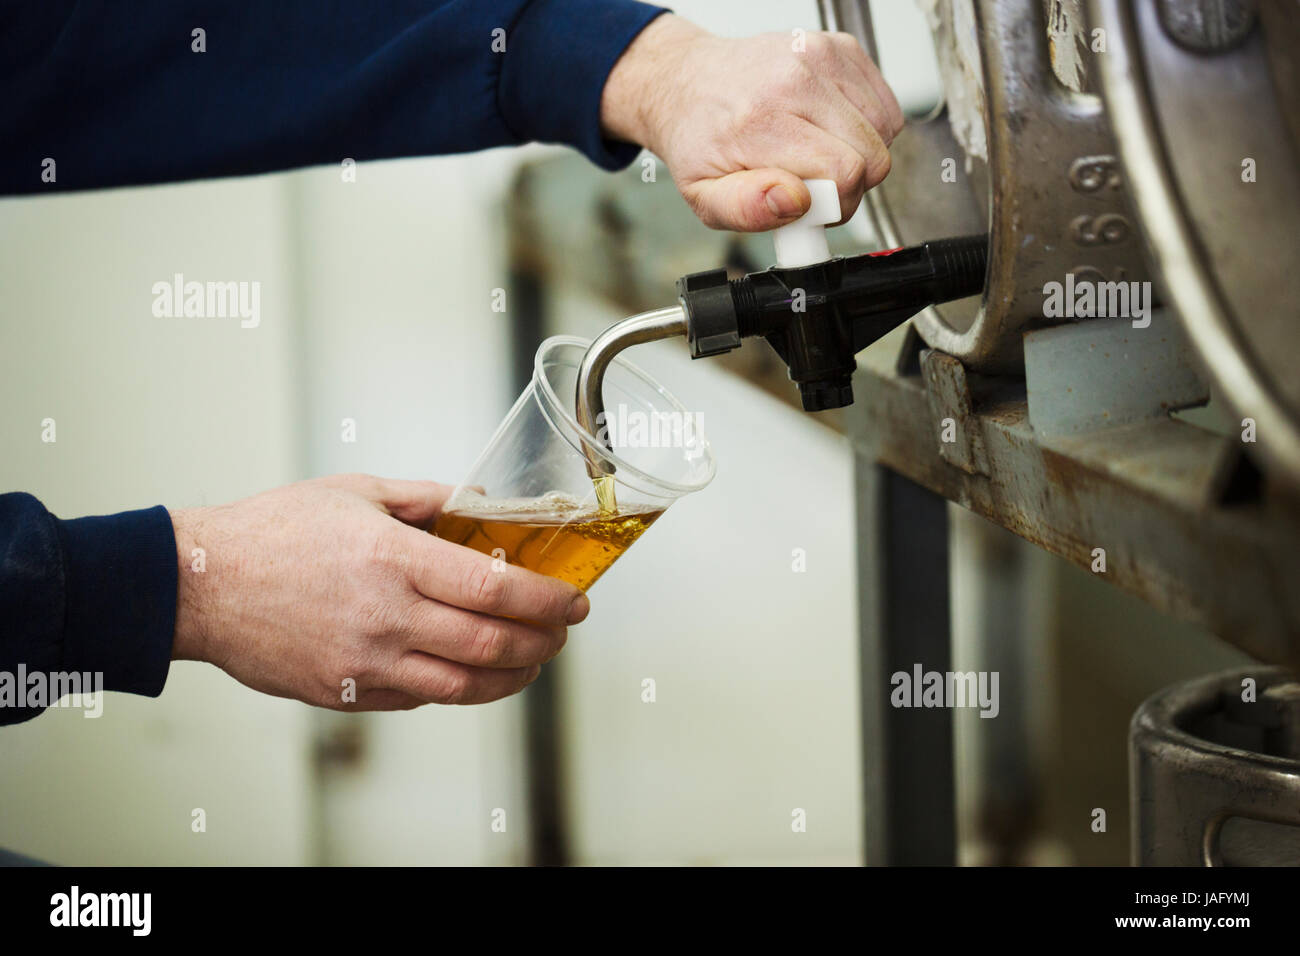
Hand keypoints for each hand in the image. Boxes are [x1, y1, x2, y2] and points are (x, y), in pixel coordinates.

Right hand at [169, 474, 587, 709]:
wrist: (201, 585)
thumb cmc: (273, 533)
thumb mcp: (356, 492)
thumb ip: (426, 499)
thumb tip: (480, 504)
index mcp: (392, 559)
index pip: (494, 586)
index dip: (546, 599)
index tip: (573, 599)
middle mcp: (385, 616)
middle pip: (490, 643)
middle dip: (543, 640)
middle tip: (563, 629)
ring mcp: (365, 661)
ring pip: (463, 686)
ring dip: (514, 676)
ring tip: (534, 659)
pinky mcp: (346, 692)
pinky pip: (420, 700)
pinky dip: (460, 689)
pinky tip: (475, 672)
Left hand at [601, 14, 903, 231]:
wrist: (689, 83)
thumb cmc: (700, 140)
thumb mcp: (704, 194)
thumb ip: (745, 208)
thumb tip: (793, 201)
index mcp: (760, 119)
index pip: (844, 172)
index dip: (836, 204)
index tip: (810, 205)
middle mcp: (794, 79)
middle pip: (872, 155)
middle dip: (849, 185)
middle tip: (814, 185)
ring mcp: (821, 56)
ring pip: (885, 130)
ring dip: (859, 155)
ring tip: (817, 155)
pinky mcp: (839, 47)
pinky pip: (884, 106)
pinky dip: (865, 127)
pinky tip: (828, 129)